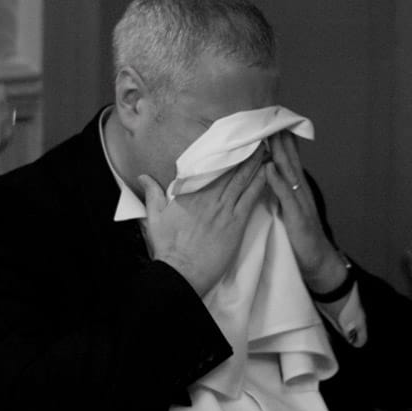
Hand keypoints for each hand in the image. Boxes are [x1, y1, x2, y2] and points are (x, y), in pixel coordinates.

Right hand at [141, 149, 266, 295]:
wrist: (181, 272)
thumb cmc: (168, 248)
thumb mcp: (154, 218)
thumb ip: (152, 194)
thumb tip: (143, 177)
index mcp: (190, 193)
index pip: (209, 168)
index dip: (223, 154)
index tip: (232, 142)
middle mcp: (209, 197)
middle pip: (229, 170)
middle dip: (244, 153)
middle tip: (256, 138)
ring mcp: (224, 209)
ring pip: (243, 180)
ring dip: (255, 163)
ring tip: (265, 149)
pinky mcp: (235, 223)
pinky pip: (251, 198)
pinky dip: (260, 183)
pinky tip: (269, 172)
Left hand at [264, 132, 343, 286]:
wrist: (317, 261)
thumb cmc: (299, 235)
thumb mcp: (288, 207)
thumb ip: (280, 190)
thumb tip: (267, 171)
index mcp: (296, 188)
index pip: (288, 158)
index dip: (280, 139)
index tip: (270, 119)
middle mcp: (300, 190)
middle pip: (289, 159)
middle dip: (280, 138)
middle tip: (271, 115)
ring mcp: (300, 202)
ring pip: (289, 172)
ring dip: (279, 152)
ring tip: (270, 134)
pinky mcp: (297, 216)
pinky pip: (286, 196)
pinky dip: (278, 181)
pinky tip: (270, 168)